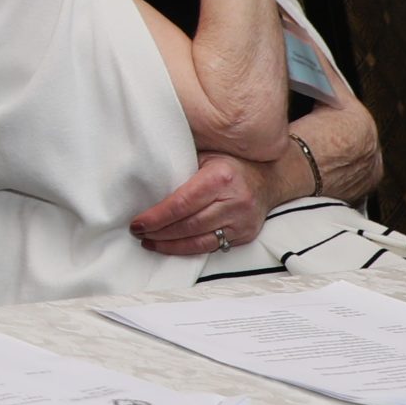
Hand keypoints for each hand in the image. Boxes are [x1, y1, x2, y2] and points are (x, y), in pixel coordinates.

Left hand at [130, 153, 275, 256]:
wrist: (267, 178)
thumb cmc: (229, 164)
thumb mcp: (205, 155)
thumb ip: (180, 165)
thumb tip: (143, 174)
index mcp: (221, 177)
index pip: (182, 203)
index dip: (157, 217)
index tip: (137, 223)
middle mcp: (235, 201)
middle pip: (189, 225)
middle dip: (160, 232)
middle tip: (138, 233)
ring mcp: (243, 221)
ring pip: (201, 241)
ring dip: (171, 245)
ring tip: (150, 242)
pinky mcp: (246, 234)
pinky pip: (213, 247)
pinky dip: (189, 249)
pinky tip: (172, 246)